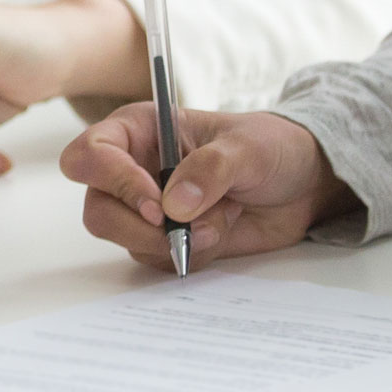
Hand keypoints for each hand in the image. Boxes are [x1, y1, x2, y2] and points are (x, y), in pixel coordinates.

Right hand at [60, 102, 358, 271]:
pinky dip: (189, 255)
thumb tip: (173, 207)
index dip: (114, 182)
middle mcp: (130, 169)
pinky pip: (156, 260)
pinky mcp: (162, 240)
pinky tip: (219, 231)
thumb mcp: (248, 147)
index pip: (90, 156)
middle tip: (181, 230)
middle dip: (139, 228)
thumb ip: (210, 169)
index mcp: (137, 130)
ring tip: (220, 221)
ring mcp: (144, 209)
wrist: (301, 185)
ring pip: (124, 241)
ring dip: (174, 242)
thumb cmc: (270, 147)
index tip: (156, 205)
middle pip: (98, 210)